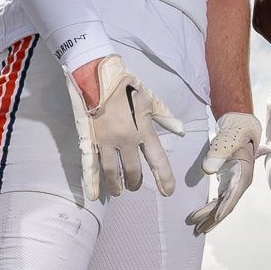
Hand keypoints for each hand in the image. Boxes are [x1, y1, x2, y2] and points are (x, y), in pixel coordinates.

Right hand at [75, 55, 183, 200]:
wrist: (97, 73)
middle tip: (135, 185)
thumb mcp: (149, 99)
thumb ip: (165, 117)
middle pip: (133, 172)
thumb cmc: (125, 85)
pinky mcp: (90, 139)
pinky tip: (94, 195)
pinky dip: (92, 183)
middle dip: (136, 182)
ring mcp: (106, 141)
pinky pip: (91, 165)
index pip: (157, 160)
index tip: (168, 191)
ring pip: (113, 173)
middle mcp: (126, 139)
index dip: (164, 178)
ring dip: (118, 185)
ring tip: (119, 190)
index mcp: (143, 129)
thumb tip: (180, 130)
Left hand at [187, 111, 262, 232]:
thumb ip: (218, 155)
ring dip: (210, 217)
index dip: (222, 210)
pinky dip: (211, 209)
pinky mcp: (228, 183)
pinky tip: (202, 217)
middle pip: (226, 206)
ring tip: (196, 229)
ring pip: (222, 205)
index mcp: (243, 176)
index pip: (232, 198)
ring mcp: (235, 184)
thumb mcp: (226, 142)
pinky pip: (219, 200)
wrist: (240, 128)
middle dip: (212, 219)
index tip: (213, 221)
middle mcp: (241, 184)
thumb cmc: (234, 134)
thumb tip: (207, 170)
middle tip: (196, 230)